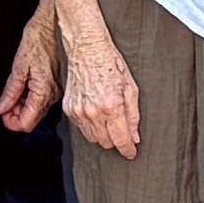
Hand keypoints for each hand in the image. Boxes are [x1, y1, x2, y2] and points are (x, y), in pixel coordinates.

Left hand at [0, 9, 59, 133]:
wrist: (52, 23)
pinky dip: (29, 98)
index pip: (28, 123)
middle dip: (15, 115)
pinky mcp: (56, 84)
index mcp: (44, 91)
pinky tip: (22, 88)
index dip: (12, 123)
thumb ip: (10, 91)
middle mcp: (53, 94)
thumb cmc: (38, 38)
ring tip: (11, 94)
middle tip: (4, 104)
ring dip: (22, 107)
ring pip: (37, 110)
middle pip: (32, 119)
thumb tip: (1, 108)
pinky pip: (41, 99)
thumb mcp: (19, 66)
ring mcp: (57, 90)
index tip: (2, 114)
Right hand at [60, 28, 142, 159]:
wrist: (87, 50)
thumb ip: (133, 116)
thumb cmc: (110, 64)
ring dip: (102, 134)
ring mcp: (79, 111)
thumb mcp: (130, 88)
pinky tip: (96, 113)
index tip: (131, 152)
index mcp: (111, 106)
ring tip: (108, 119)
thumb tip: (134, 136)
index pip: (121, 140)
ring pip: (92, 138)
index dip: (128, 149)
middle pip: (106, 143)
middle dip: (116, 141)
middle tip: (121, 132)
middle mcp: (93, 112)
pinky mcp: (69, 109)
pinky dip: (90, 126)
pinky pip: (81, 128)